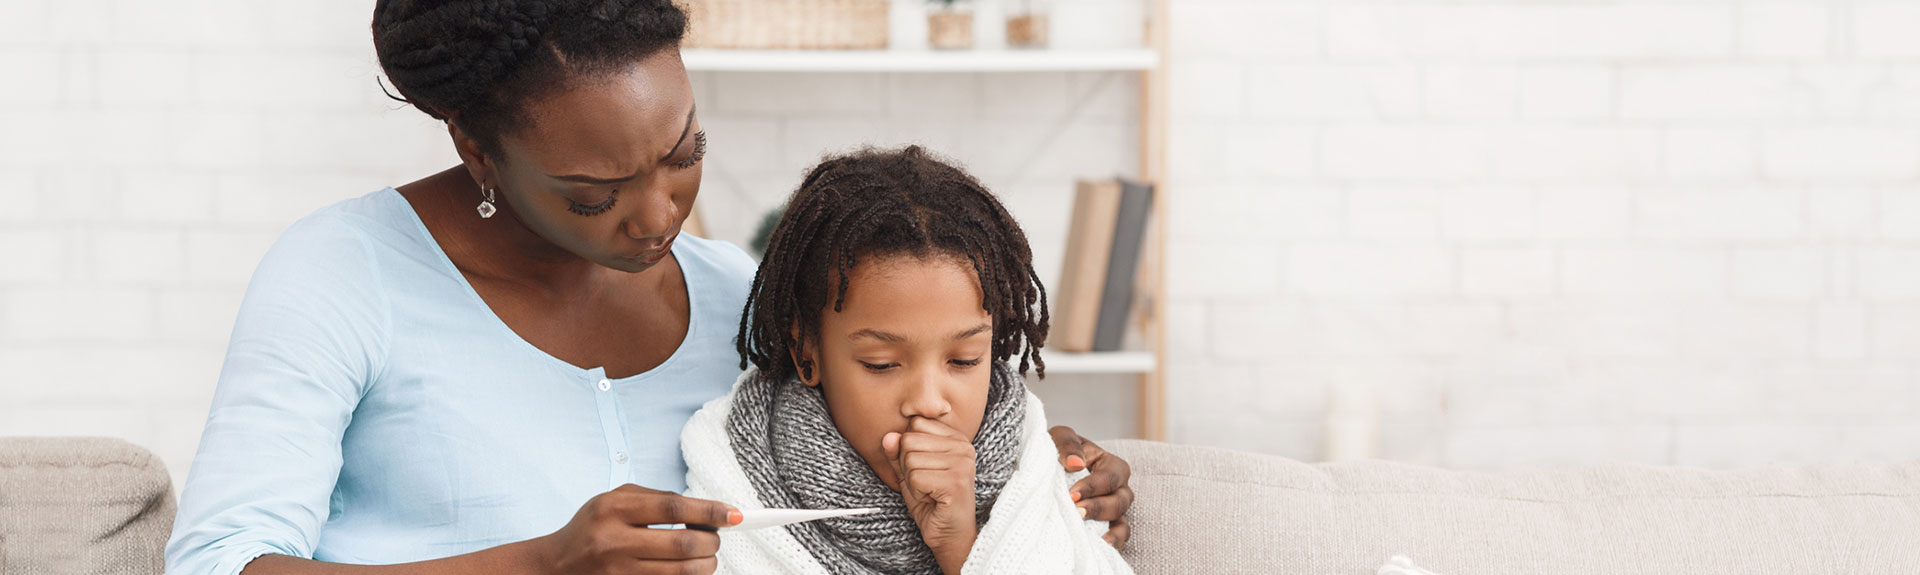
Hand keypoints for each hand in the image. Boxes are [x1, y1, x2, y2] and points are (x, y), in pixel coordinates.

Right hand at [533, 484, 740, 574]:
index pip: (673, 509)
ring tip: (706, 556)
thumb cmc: (591, 527)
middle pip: (684, 545)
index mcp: (613, 509)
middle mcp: (614, 542)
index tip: (734, 514)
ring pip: (683, 572)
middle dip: (712, 542)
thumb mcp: (613, 500)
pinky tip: (689, 569)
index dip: (710, 511)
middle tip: (717, 538)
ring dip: (706, 564)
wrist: (556, 565)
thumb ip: (655, 498)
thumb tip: (705, 508)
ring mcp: (619, 572)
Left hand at [883, 417, 977, 573]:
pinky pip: (915, 477)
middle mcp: (963, 446)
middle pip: (909, 440)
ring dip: (912, 481)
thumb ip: (897, 453)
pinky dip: (916, 492)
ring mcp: (962, 463)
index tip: (926, 469)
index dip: (909, 450)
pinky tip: (932, 500)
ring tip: (930, 492)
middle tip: (927, 484)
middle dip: (908, 466)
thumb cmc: (932, 502)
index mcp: (956, 437)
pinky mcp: (956, 481)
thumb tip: (888, 436)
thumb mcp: (909, 472)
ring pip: (910, 459)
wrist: (950, 535)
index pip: (915, 424)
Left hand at [1050, 425, 1133, 550]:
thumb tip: (1075, 463)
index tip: (1072, 494)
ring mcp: (1113, 512)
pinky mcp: (1105, 529)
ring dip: (1110, 532)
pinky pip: (1116, 540)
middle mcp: (1118, 489)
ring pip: (1123, 524)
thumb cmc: (1058, 451)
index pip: (1111, 476)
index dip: (1093, 486)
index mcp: (1111, 465)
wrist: (1045, 472)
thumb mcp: (1060, 438)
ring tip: (1096, 540)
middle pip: (1120, 501)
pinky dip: (1112, 545)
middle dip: (1099, 508)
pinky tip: (1100, 549)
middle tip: (1077, 512)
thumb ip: (1067, 444)